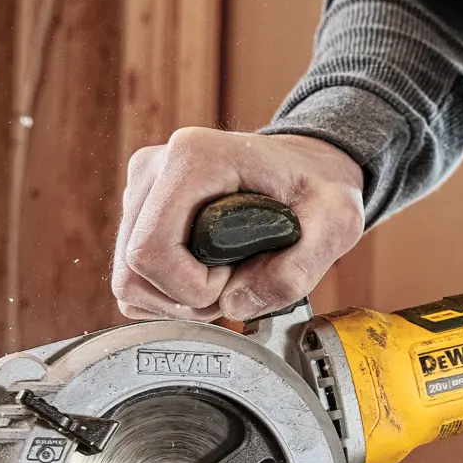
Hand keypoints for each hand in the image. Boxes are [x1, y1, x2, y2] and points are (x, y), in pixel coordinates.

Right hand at [113, 129, 364, 320]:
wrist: (306, 167)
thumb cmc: (318, 187)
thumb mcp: (336, 223)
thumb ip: (299, 268)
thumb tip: (234, 303)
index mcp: (194, 158)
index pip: (151, 252)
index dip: (192, 286)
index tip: (236, 274)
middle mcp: (155, 167)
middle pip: (132, 271)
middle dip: (184, 299)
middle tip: (232, 284)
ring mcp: (141, 188)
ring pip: (127, 279)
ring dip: (175, 299)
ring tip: (222, 279)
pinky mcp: (139, 209)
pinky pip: (133, 276)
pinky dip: (167, 292)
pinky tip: (204, 275)